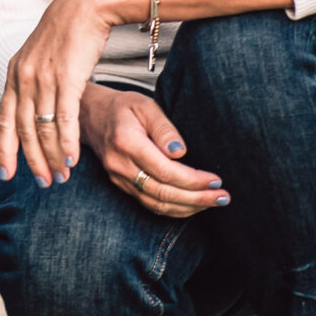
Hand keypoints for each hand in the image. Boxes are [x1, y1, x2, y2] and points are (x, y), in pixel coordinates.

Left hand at [0, 0, 132, 184]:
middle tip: (43, 183)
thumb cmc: (68, 32)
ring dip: (52, 157)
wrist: (87, 5)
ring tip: (61, 177)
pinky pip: (64, 119)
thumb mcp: (39, 56)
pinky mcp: (67, 78)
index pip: (5, 119)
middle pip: (23, 130)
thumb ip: (32, 81)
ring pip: (43, 128)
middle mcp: (24, 77)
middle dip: (32, 161)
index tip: (8, 174)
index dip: (6, 149)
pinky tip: (72, 159)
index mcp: (14, 73)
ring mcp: (43, 78)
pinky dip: (68, 142)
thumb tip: (32, 106)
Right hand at [78, 84, 226, 217]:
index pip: (165, 171)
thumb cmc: (123, 108)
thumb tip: (181, 152)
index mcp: (127, 142)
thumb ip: (164, 128)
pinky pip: (149, 204)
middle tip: (223, 197)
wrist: (92, 116)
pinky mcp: (121, 186)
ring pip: (156, 203)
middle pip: (162, 192)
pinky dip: (173, 209)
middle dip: (197, 198)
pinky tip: (193, 205)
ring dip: (188, 207)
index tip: (216, 181)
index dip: (193, 180)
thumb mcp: (146, 106)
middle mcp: (120, 165)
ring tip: (214, 202)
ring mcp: (118, 178)